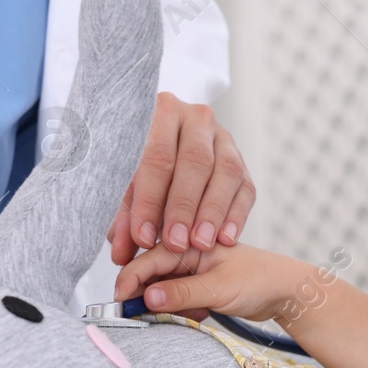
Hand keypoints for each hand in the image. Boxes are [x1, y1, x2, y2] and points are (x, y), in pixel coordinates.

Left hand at [107, 92, 255, 264]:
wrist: (168, 148)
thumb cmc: (140, 169)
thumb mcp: (126, 187)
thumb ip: (125, 217)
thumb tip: (121, 254)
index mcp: (161, 112)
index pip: (156, 157)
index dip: (149, 200)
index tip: (143, 237)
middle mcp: (196, 118)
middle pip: (194, 162)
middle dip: (183, 207)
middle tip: (175, 243)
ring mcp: (224, 138)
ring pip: (226, 172)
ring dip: (212, 212)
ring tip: (200, 244)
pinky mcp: (242, 161)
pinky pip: (245, 188)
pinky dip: (236, 216)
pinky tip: (225, 239)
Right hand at [112, 241, 306, 323]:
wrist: (287, 292)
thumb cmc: (260, 280)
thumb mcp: (219, 288)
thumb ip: (182, 293)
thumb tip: (147, 299)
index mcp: (189, 241)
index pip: (148, 259)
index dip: (130, 280)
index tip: (119, 302)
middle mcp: (186, 254)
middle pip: (150, 275)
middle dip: (144, 296)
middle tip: (139, 317)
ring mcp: (191, 271)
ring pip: (162, 290)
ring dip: (166, 307)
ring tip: (185, 316)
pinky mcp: (197, 287)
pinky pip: (176, 301)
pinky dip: (181, 311)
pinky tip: (200, 315)